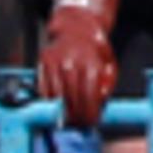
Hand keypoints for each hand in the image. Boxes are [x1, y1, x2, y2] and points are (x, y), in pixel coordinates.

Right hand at [40, 0, 121, 127]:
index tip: (91, 122)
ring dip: (61, 112)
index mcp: (91, 64)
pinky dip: (49, 101)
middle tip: (80, 124)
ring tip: (68, 120)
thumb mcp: (110, 64)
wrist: (75, 28)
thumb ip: (107, 84)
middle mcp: (71, 64)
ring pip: (55, 96)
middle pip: (71, 99)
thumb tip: (100, 103)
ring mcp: (55, 63)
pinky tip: (56, 108)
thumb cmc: (95, 49)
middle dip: (76, 116)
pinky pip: (43, 88)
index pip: (89, 96)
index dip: (90, 113)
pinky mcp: (42, 63)